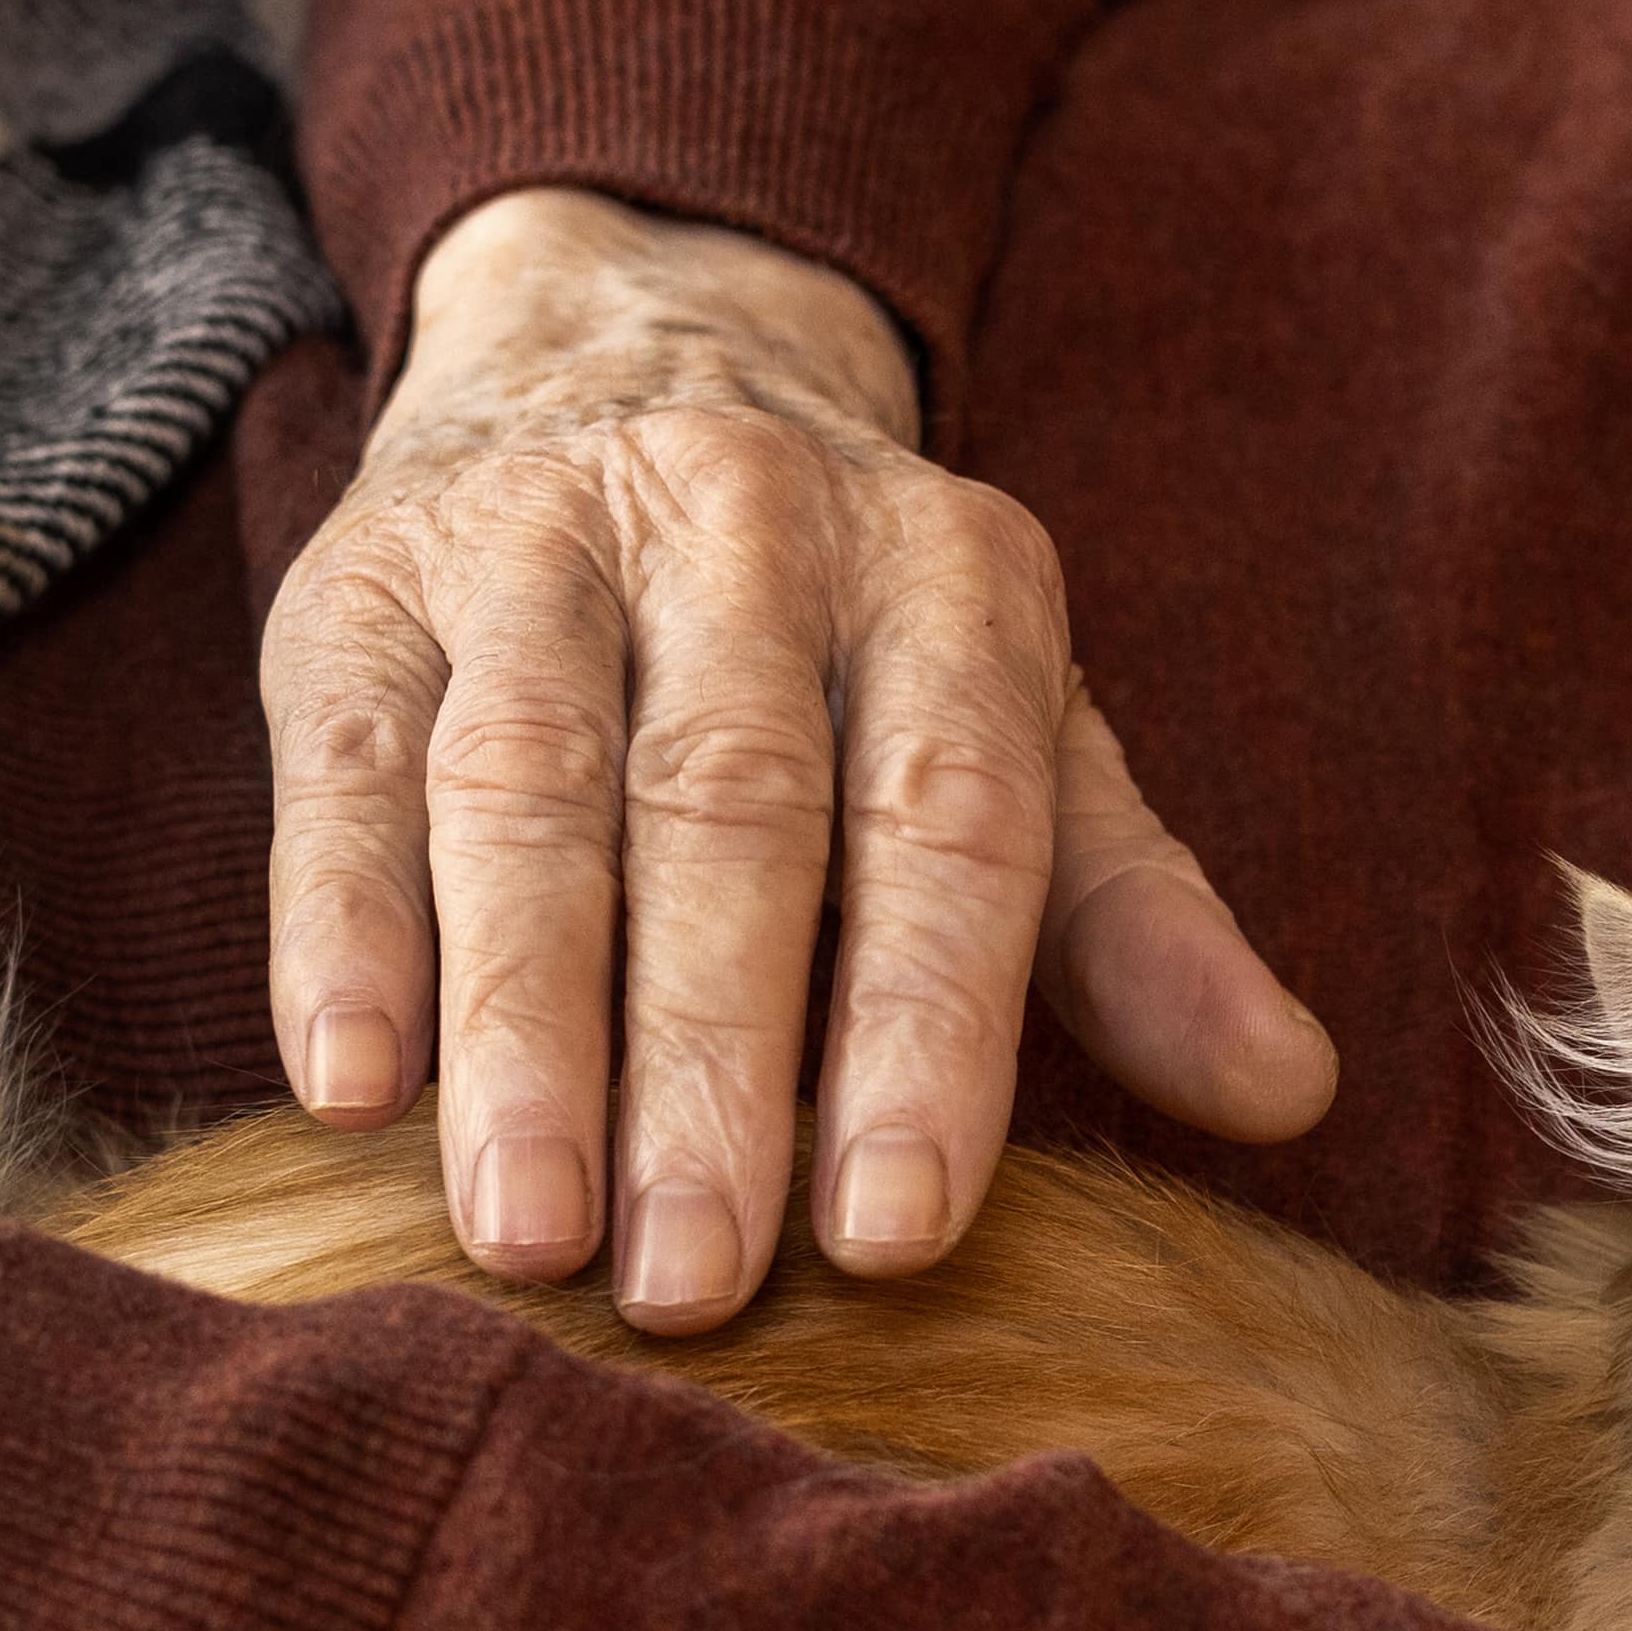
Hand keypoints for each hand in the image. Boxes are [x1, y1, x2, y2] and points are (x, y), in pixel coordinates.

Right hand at [258, 188, 1334, 1328]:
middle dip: (709, 1062)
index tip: (894, 1231)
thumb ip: (1135, 918)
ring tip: (525, 1232)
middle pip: (727, 814)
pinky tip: (352, 1092)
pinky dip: (343, 930)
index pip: (948, 818)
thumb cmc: (852, 641)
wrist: (633, 347)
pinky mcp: (358, 585)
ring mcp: (536, 543)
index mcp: (948, 579)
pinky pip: (345, 765)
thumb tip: (1288, 1093)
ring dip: (524, 1027)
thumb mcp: (1023, 732)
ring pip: (525, 794)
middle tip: (694, 1283)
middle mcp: (747, 529)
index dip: (924, 1028)